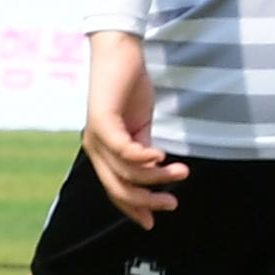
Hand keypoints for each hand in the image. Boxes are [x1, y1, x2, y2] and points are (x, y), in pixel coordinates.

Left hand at [82, 30, 183, 229]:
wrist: (119, 52)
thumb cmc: (130, 87)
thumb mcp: (140, 125)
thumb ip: (144, 149)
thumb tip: (156, 172)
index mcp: (103, 152)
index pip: (115, 190)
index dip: (133, 208)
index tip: (153, 222)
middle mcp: (94, 147)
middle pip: (118, 188)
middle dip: (147, 201)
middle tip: (173, 202)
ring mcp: (95, 134)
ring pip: (126, 172)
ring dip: (157, 177)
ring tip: (181, 172)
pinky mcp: (102, 120)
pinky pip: (122, 150)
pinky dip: (142, 158)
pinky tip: (161, 158)